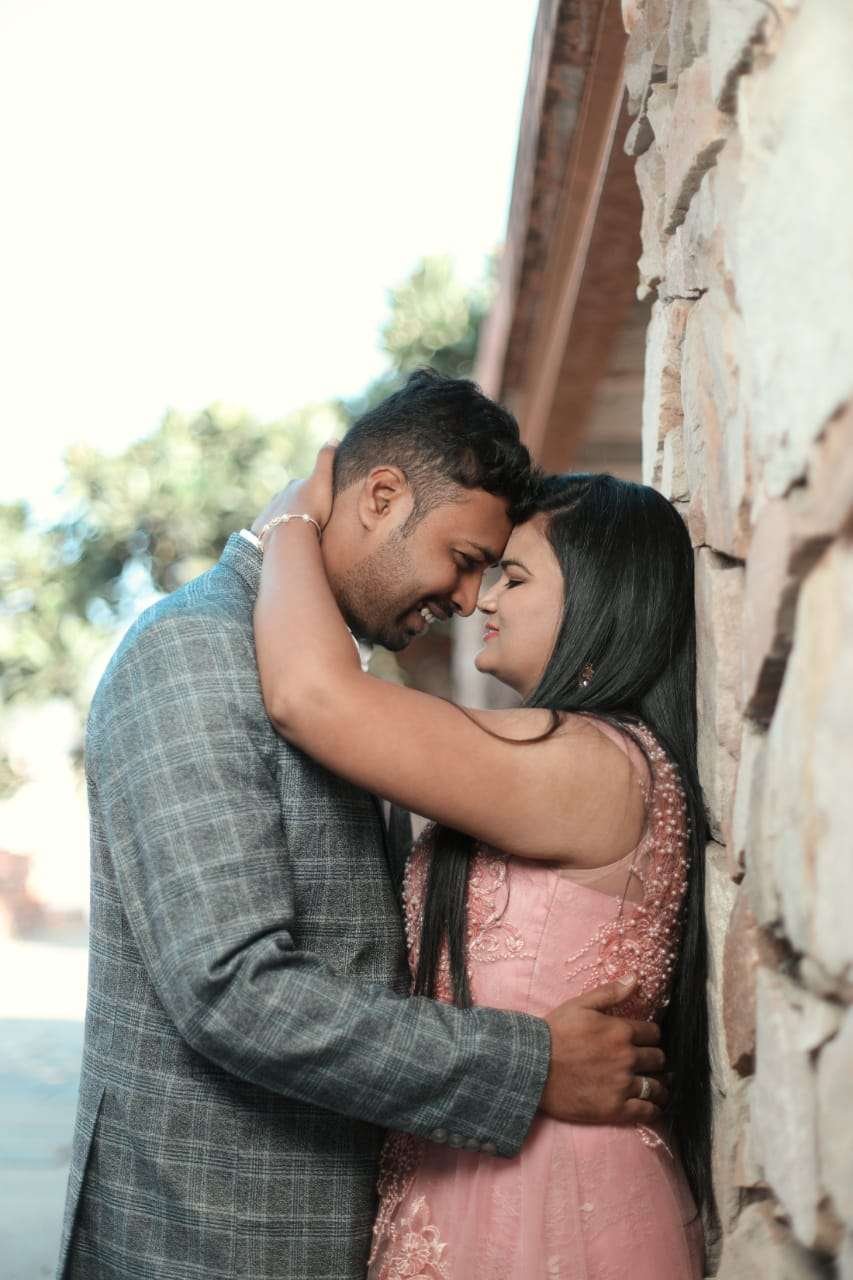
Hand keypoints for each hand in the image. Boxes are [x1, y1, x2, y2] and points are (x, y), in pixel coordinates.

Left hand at [251, 441, 337, 537]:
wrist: (290, 533)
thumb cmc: (311, 507)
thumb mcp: (323, 480)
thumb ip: (326, 459)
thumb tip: (333, 437)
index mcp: (293, 486)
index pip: (302, 486)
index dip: (311, 492)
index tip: (319, 501)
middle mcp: (278, 497)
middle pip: (288, 500)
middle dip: (296, 506)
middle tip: (308, 518)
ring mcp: (268, 513)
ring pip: (278, 515)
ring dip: (285, 520)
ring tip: (296, 532)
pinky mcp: (261, 529)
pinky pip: (268, 530)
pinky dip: (274, 533)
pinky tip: (282, 540)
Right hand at [540, 978, 667, 1123]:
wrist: (531, 1066)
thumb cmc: (554, 1033)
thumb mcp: (579, 1005)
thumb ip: (610, 993)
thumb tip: (635, 978)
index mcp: (621, 1031)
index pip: (653, 1033)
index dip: (650, 1036)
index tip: (644, 1040)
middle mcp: (627, 1058)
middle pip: (658, 1059)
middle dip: (654, 1059)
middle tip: (647, 1062)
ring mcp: (622, 1085)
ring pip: (657, 1086)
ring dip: (659, 1085)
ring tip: (655, 1086)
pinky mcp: (615, 1109)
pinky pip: (646, 1111)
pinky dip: (653, 1109)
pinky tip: (651, 1107)